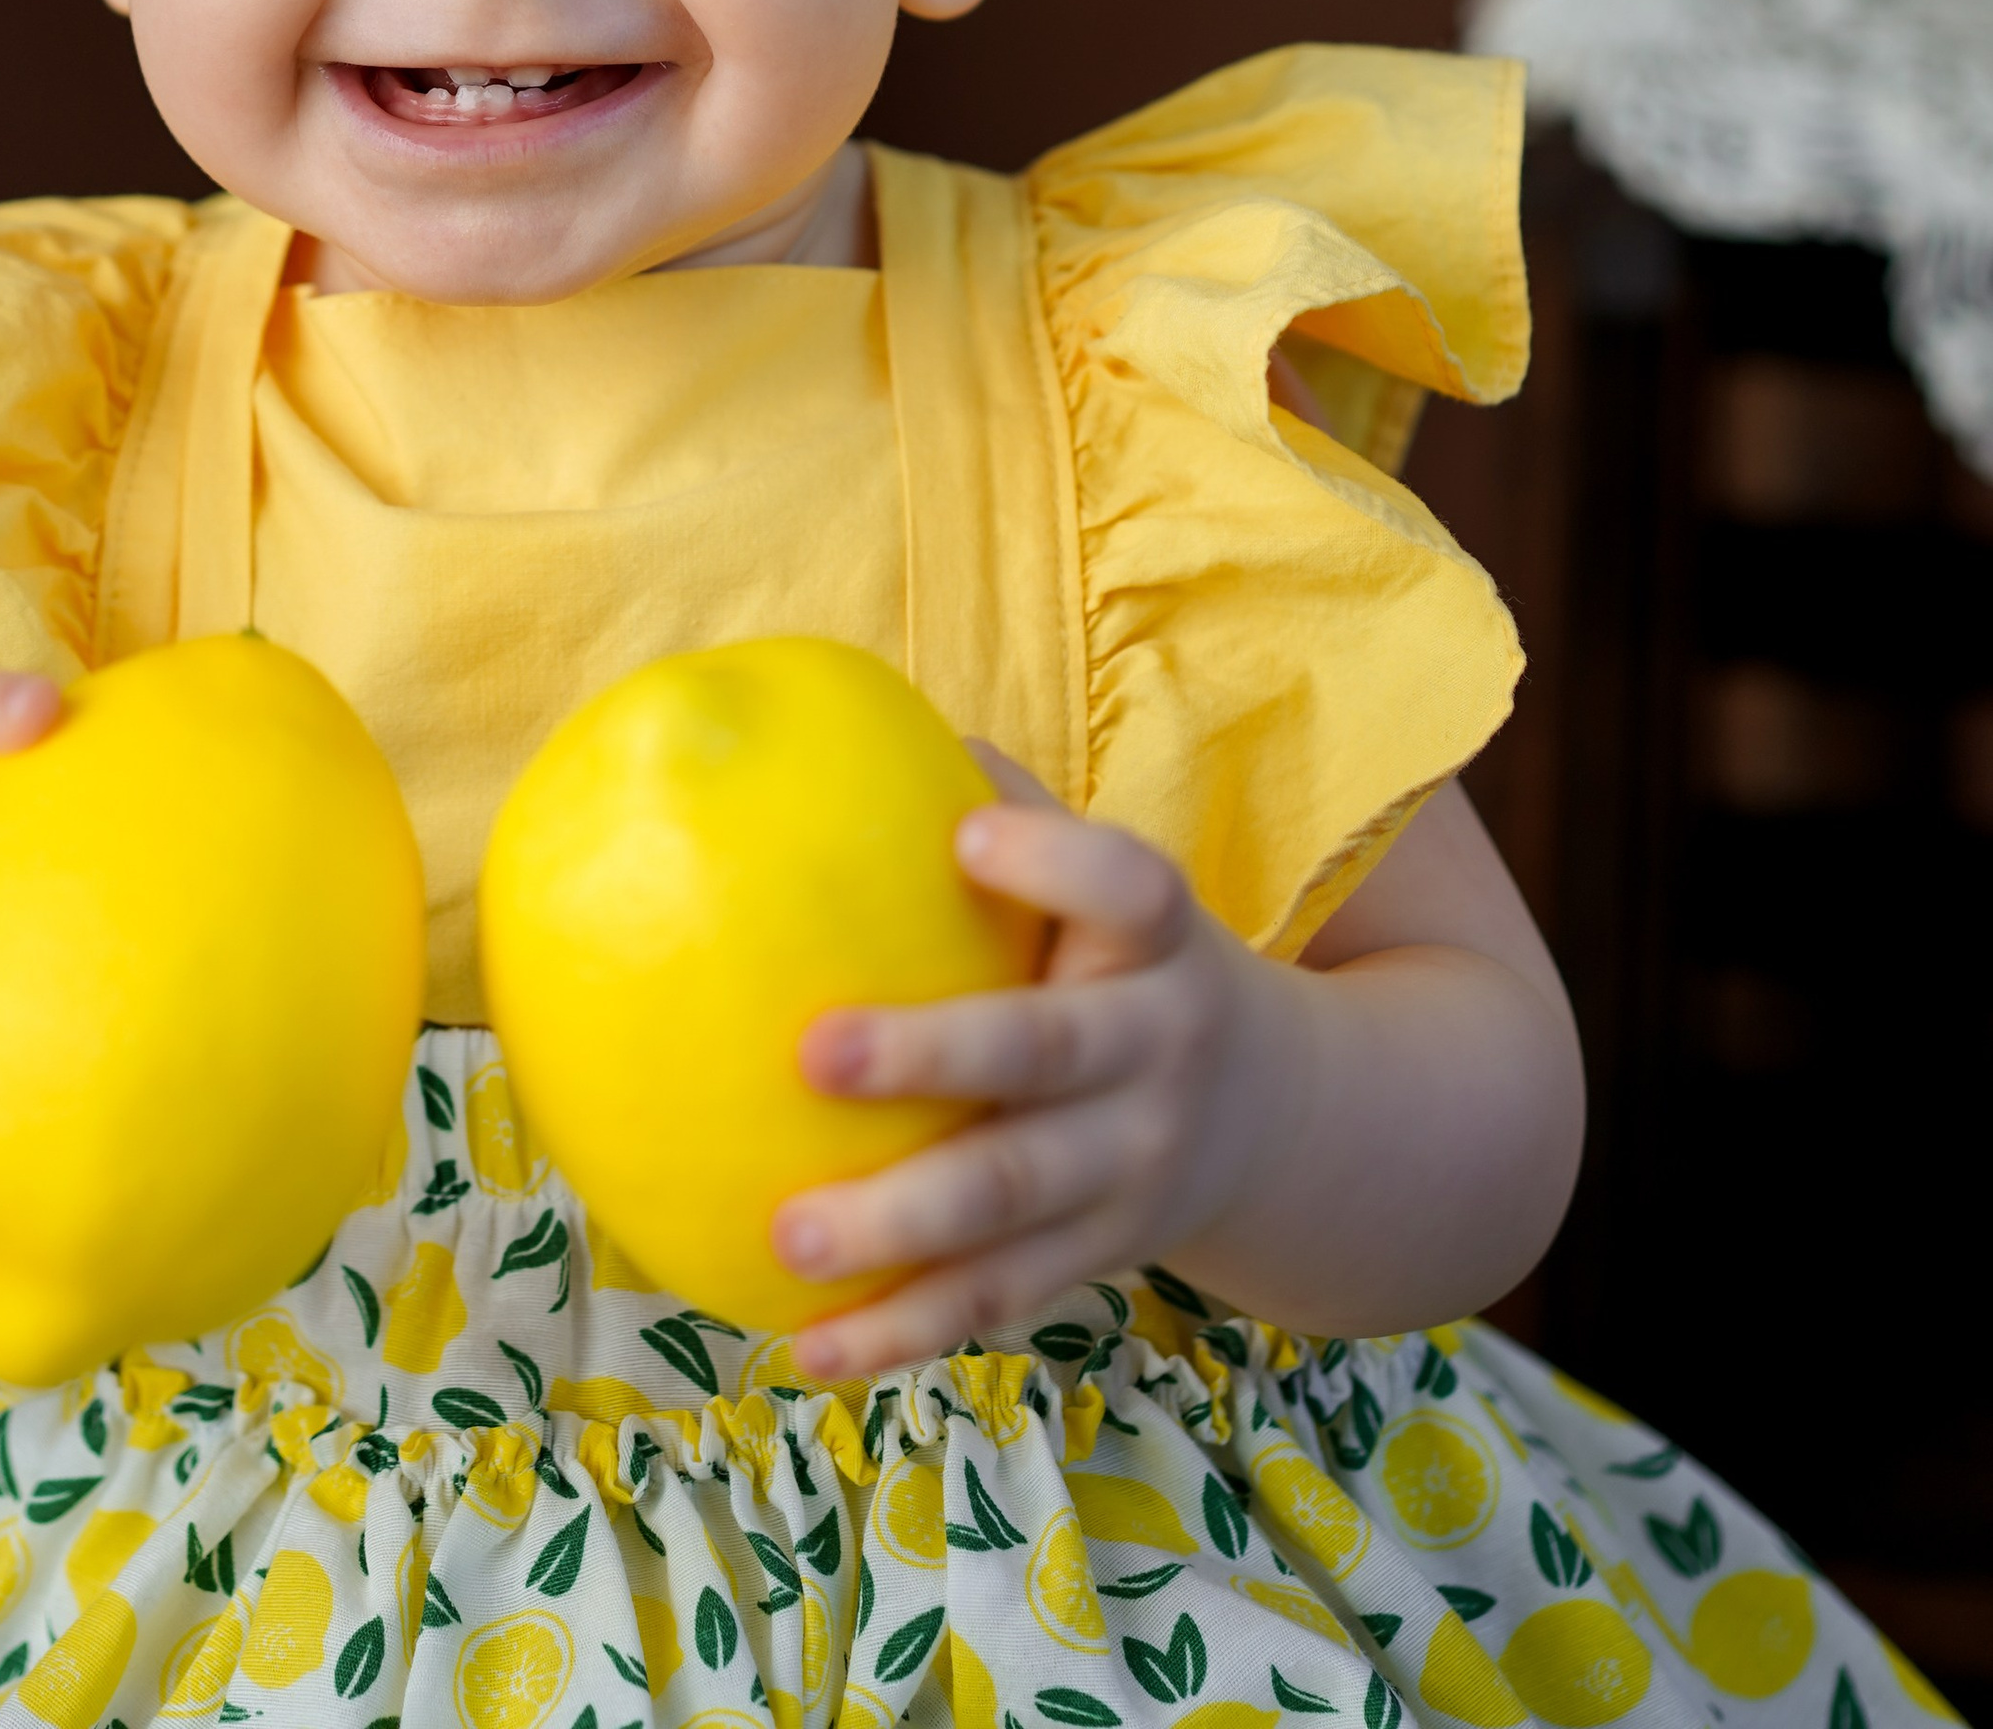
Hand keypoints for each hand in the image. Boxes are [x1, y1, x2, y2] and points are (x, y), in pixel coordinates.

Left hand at [774, 750, 1300, 1376]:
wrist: (1283, 1117)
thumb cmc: (1128, 960)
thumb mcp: (1111, 886)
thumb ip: (1011, 808)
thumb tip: (847, 723)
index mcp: (1157, 940)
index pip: (1129, 885)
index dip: (1058, 859)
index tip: (968, 835)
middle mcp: (1156, 1051)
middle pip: (1050, 1054)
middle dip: (935, 1057)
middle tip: (814, 1051)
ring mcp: (1132, 1168)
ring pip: (1015, 1203)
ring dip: (900, 1228)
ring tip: (788, 1234)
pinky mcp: (1099, 1260)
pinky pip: (997, 1300)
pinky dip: (904, 1333)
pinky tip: (807, 1347)